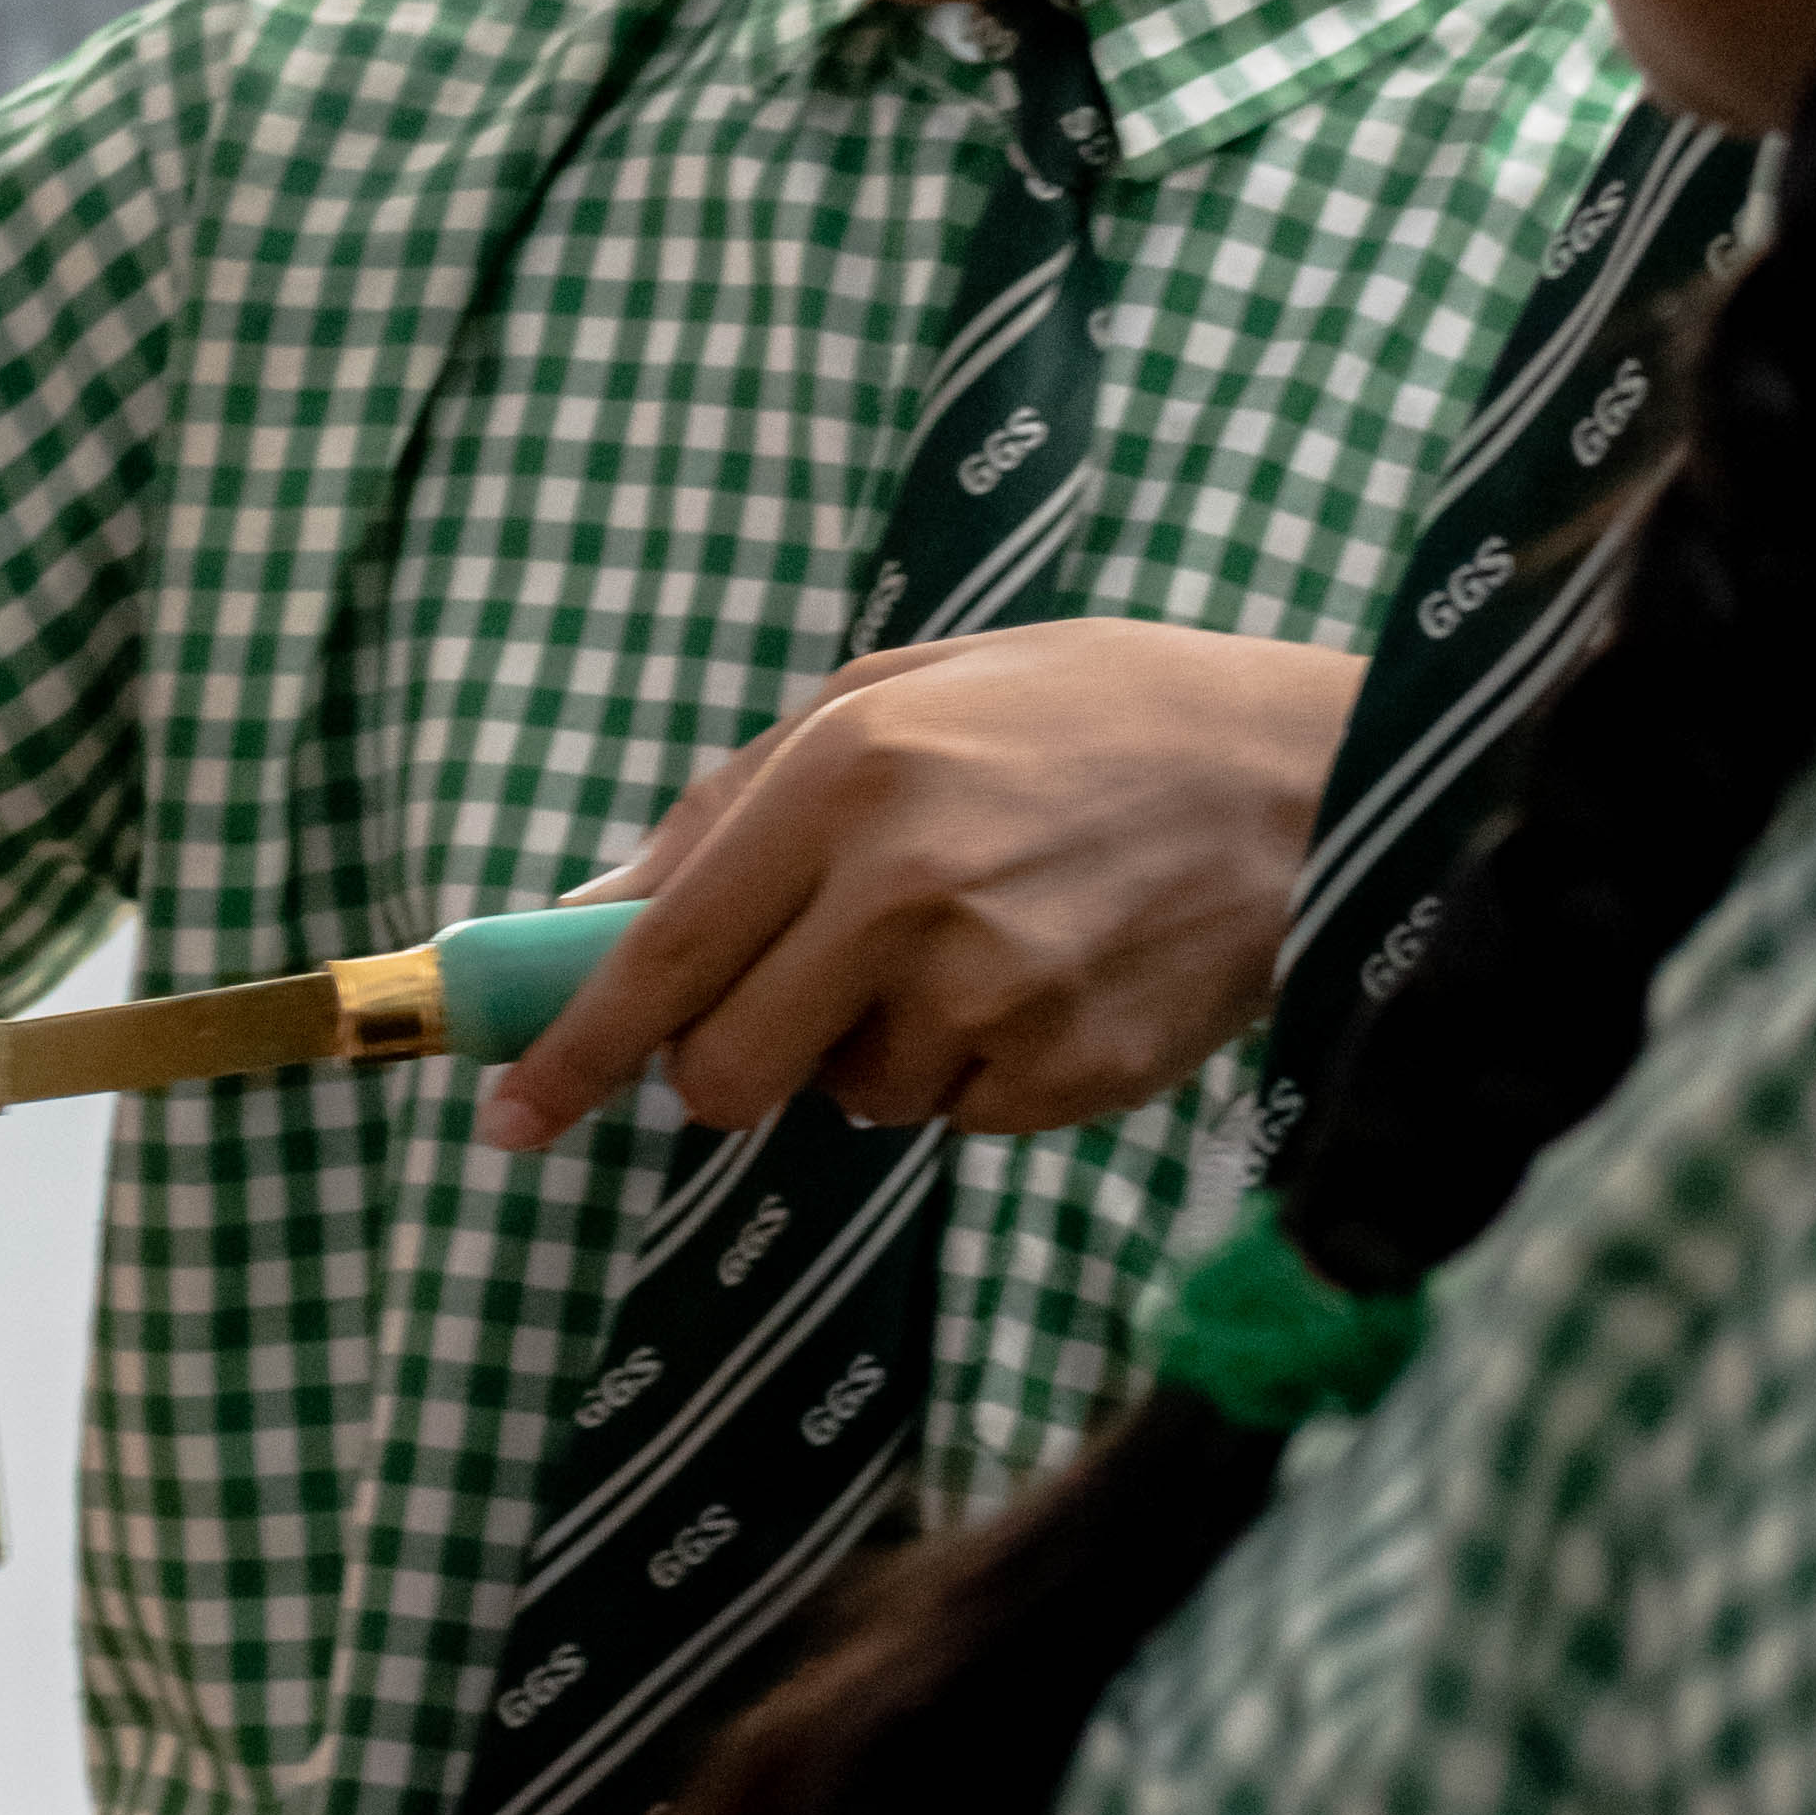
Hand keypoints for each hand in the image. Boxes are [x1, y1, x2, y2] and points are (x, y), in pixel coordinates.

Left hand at [481, 619, 1359, 1154]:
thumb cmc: (1078, 717)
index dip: (570, 1052)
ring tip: (985, 937)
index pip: (660, 955)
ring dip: (877, 1049)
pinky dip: (975, 1069)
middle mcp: (905, 887)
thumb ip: (727, 807)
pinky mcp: (1066, 1073)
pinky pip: (953, 1117)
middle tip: (786, 1012)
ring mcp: (993, 992)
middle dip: (723, 1069)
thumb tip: (584, 915)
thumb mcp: (894, 698)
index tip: (509, 1116)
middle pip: (725, 1071)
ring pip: (848, 1099)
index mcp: (845, 773)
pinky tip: (1051, 974)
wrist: (1306, 776)